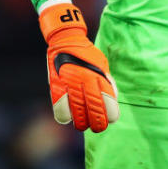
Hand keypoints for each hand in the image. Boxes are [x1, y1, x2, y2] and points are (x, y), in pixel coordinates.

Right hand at [39, 2, 119, 132]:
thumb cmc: (88, 55)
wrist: (66, 41)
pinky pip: (60, 110)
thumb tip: (111, 101)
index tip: (111, 119)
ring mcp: (69, 85)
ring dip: (82, 123)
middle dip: (98, 124)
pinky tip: (70, 117)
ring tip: (84, 125)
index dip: (110, 115)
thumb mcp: (102, 66)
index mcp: (99, 76)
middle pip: (94, 111)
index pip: (107, 102)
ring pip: (77, 114)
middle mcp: (85, 82)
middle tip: (99, 128)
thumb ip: (107, 82)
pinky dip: (65, 117)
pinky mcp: (55, 88)